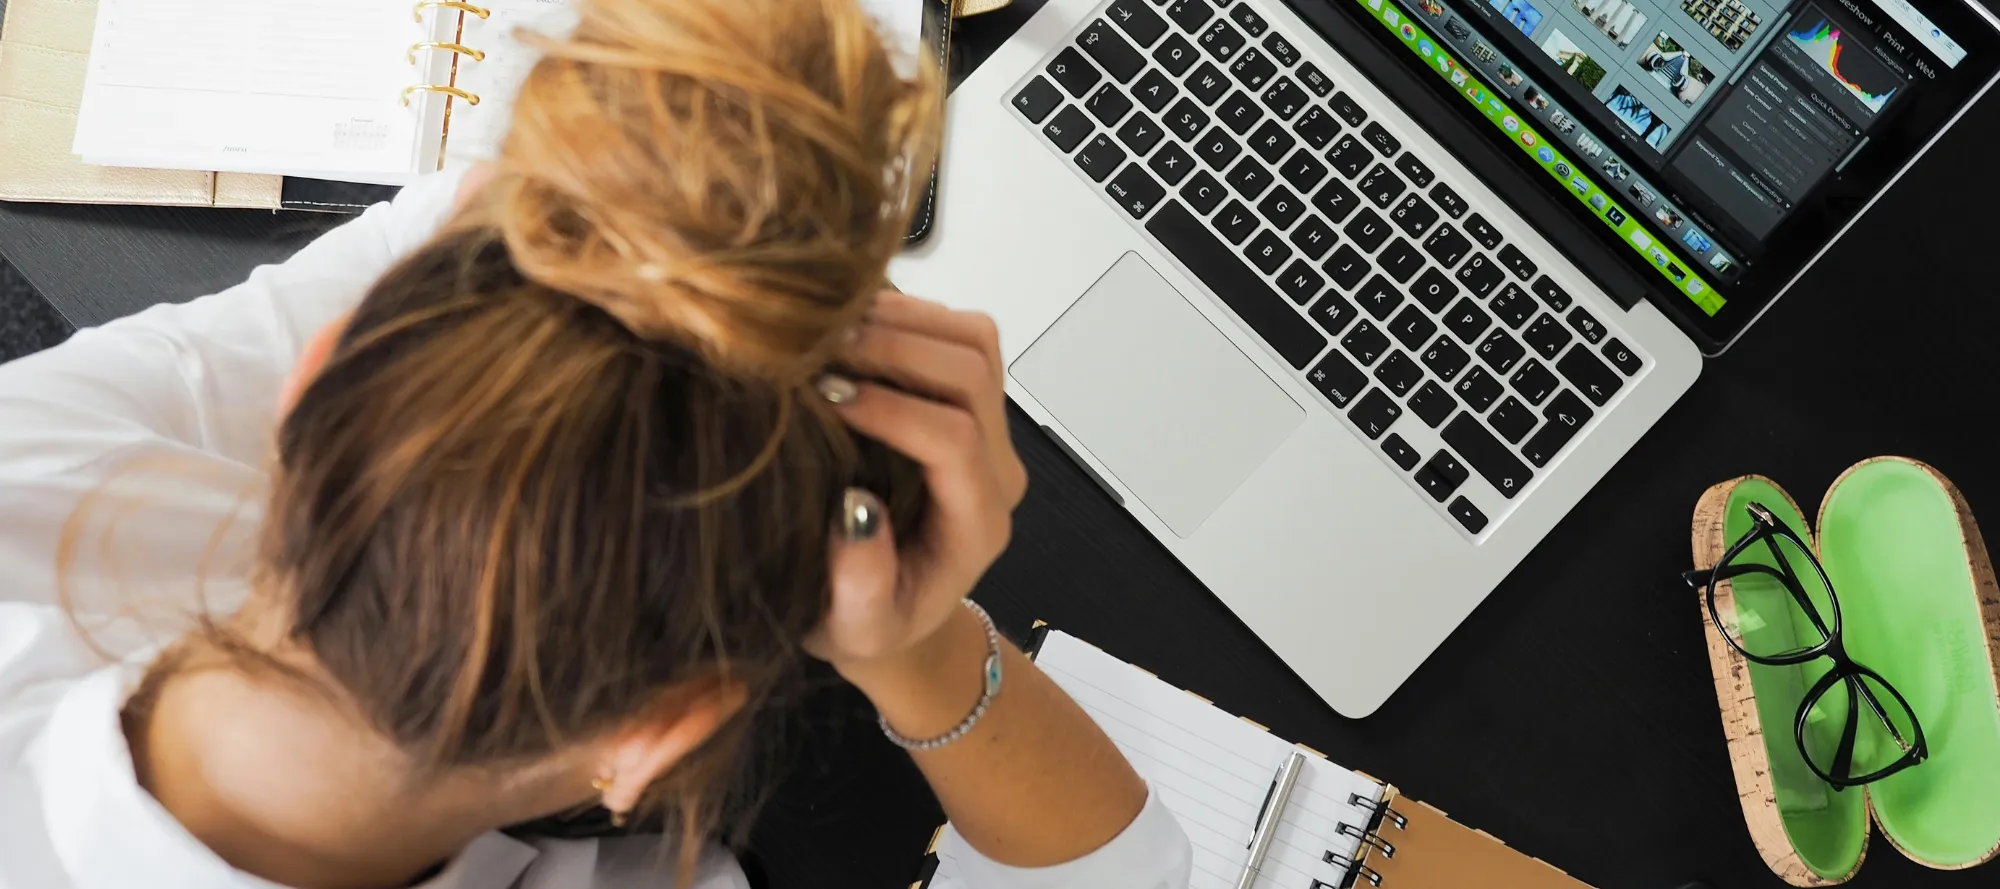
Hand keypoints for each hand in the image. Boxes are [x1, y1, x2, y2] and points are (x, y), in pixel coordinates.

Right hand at [805, 291, 1027, 686]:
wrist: (892, 610)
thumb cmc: (868, 623)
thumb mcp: (854, 628)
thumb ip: (861, 586)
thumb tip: (855, 510)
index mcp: (977, 523)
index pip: (954, 439)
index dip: (891, 409)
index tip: (824, 397)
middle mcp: (996, 468)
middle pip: (972, 374)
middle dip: (895, 348)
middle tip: (818, 348)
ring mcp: (989, 428)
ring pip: (974, 340)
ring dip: (903, 320)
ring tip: (829, 328)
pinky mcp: (968, 400)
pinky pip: (957, 333)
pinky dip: (906, 314)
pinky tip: (846, 326)